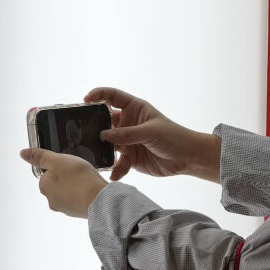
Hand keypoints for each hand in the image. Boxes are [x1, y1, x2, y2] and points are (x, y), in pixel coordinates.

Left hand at [19, 147, 106, 217]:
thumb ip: (40, 156)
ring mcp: (65, 208)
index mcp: (44, 187)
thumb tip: (23, 153)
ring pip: (67, 191)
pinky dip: (82, 193)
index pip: (46, 173)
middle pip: (57, 183)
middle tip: (78, 171)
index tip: (68, 164)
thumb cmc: (79, 179)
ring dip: (75, 185)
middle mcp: (51, 200)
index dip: (58, 166)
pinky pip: (77, 199)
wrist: (100, 200)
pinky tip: (90, 188)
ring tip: (86, 179)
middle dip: (67, 176)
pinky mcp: (77, 212)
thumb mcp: (58, 160)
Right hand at [86, 86, 221, 182]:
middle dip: (95, 126)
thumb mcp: (150, 131)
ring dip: (102, 149)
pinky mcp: (130, 158)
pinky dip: (115, 169)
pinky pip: (118, 163)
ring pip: (108, 144)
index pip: (112, 96)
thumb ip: (127, 134)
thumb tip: (104, 135)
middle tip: (82, 131)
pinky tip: (114, 174)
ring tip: (94, 154)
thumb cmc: (173, 136)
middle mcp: (128, 123)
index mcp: (134, 108)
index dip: (98, 95)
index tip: (86, 100)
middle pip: (105, 121)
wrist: (187, 158)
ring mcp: (128, 141)